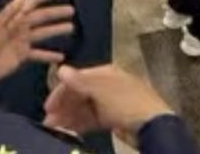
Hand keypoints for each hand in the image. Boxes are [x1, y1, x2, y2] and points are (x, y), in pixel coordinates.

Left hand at [0, 0, 73, 84]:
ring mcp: (22, 41)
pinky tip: (61, 57)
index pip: (32, 3)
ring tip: (71, 28)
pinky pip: (39, 53)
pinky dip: (49, 55)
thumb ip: (9, 14)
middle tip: (73, 11)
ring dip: (56, 30)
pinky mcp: (22, 55)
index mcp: (14, 18)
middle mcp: (20, 27)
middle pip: (42, 17)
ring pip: (43, 33)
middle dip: (56, 13)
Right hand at [43, 65, 173, 145]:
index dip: (61, 91)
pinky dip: (80, 124)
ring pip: (84, 108)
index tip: (47, 106)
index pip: (78, 78)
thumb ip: (80, 81)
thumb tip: (60, 69)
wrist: (152, 124)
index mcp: (106, 73)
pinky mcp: (113, 118)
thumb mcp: (102, 90)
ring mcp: (110, 102)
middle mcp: (107, 85)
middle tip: (48, 121)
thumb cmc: (126, 102)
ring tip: (54, 129)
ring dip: (69, 117)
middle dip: (63, 107)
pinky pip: (92, 119)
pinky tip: (68, 131)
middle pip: (80, 94)